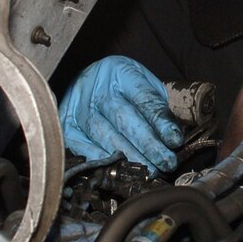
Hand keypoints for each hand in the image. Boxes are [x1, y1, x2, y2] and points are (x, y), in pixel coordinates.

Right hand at [59, 55, 183, 173]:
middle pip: (124, 118)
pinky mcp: (67, 126)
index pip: (143, 98)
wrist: (90, 80)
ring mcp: (78, 106)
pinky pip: (84, 147)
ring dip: (130, 157)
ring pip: (104, 135)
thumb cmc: (123, 85)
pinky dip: (104, 161)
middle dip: (148, 144)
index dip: (160, 121)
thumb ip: (157, 107)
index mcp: (121, 71)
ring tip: (150, 170)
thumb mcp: (145, 84)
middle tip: (166, 163)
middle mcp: (96, 87)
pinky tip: (120, 170)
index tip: (175, 140)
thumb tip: (173, 139)